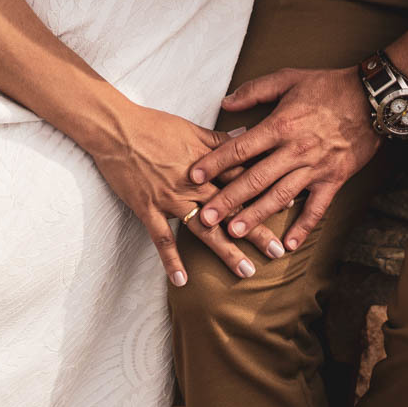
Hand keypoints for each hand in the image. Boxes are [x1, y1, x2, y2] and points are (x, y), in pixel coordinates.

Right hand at [91, 103, 283, 285]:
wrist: (116, 130)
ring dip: (226, 251)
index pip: (244, 181)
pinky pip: (162, 239)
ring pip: (204, 230)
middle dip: (256, 231)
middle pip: (232, 210)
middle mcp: (194, 185)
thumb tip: (246, 136)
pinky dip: (171, 260)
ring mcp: (171, 199)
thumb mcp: (192, 128)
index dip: (267, 193)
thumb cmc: (154, 125)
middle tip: (277, 252)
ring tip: (246, 271)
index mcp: (207, 165)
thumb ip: (220, 139)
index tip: (291, 207)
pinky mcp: (148, 209)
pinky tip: (182, 281)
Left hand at [189, 67, 380, 249]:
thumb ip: (255, 90)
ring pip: (280, 197)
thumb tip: (226, 102)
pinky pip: (317, 208)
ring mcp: (315, 168)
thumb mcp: (289, 78)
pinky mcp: (334, 180)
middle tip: (206, 217)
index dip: (215, 162)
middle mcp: (295, 150)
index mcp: (280, 125)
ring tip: (234, 232)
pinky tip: (287, 245)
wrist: (372, 98)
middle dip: (228, 200)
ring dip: (256, 216)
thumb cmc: (329, 86)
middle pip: (255, 179)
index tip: (194, 175)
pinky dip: (303, 228)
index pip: (241, 148)